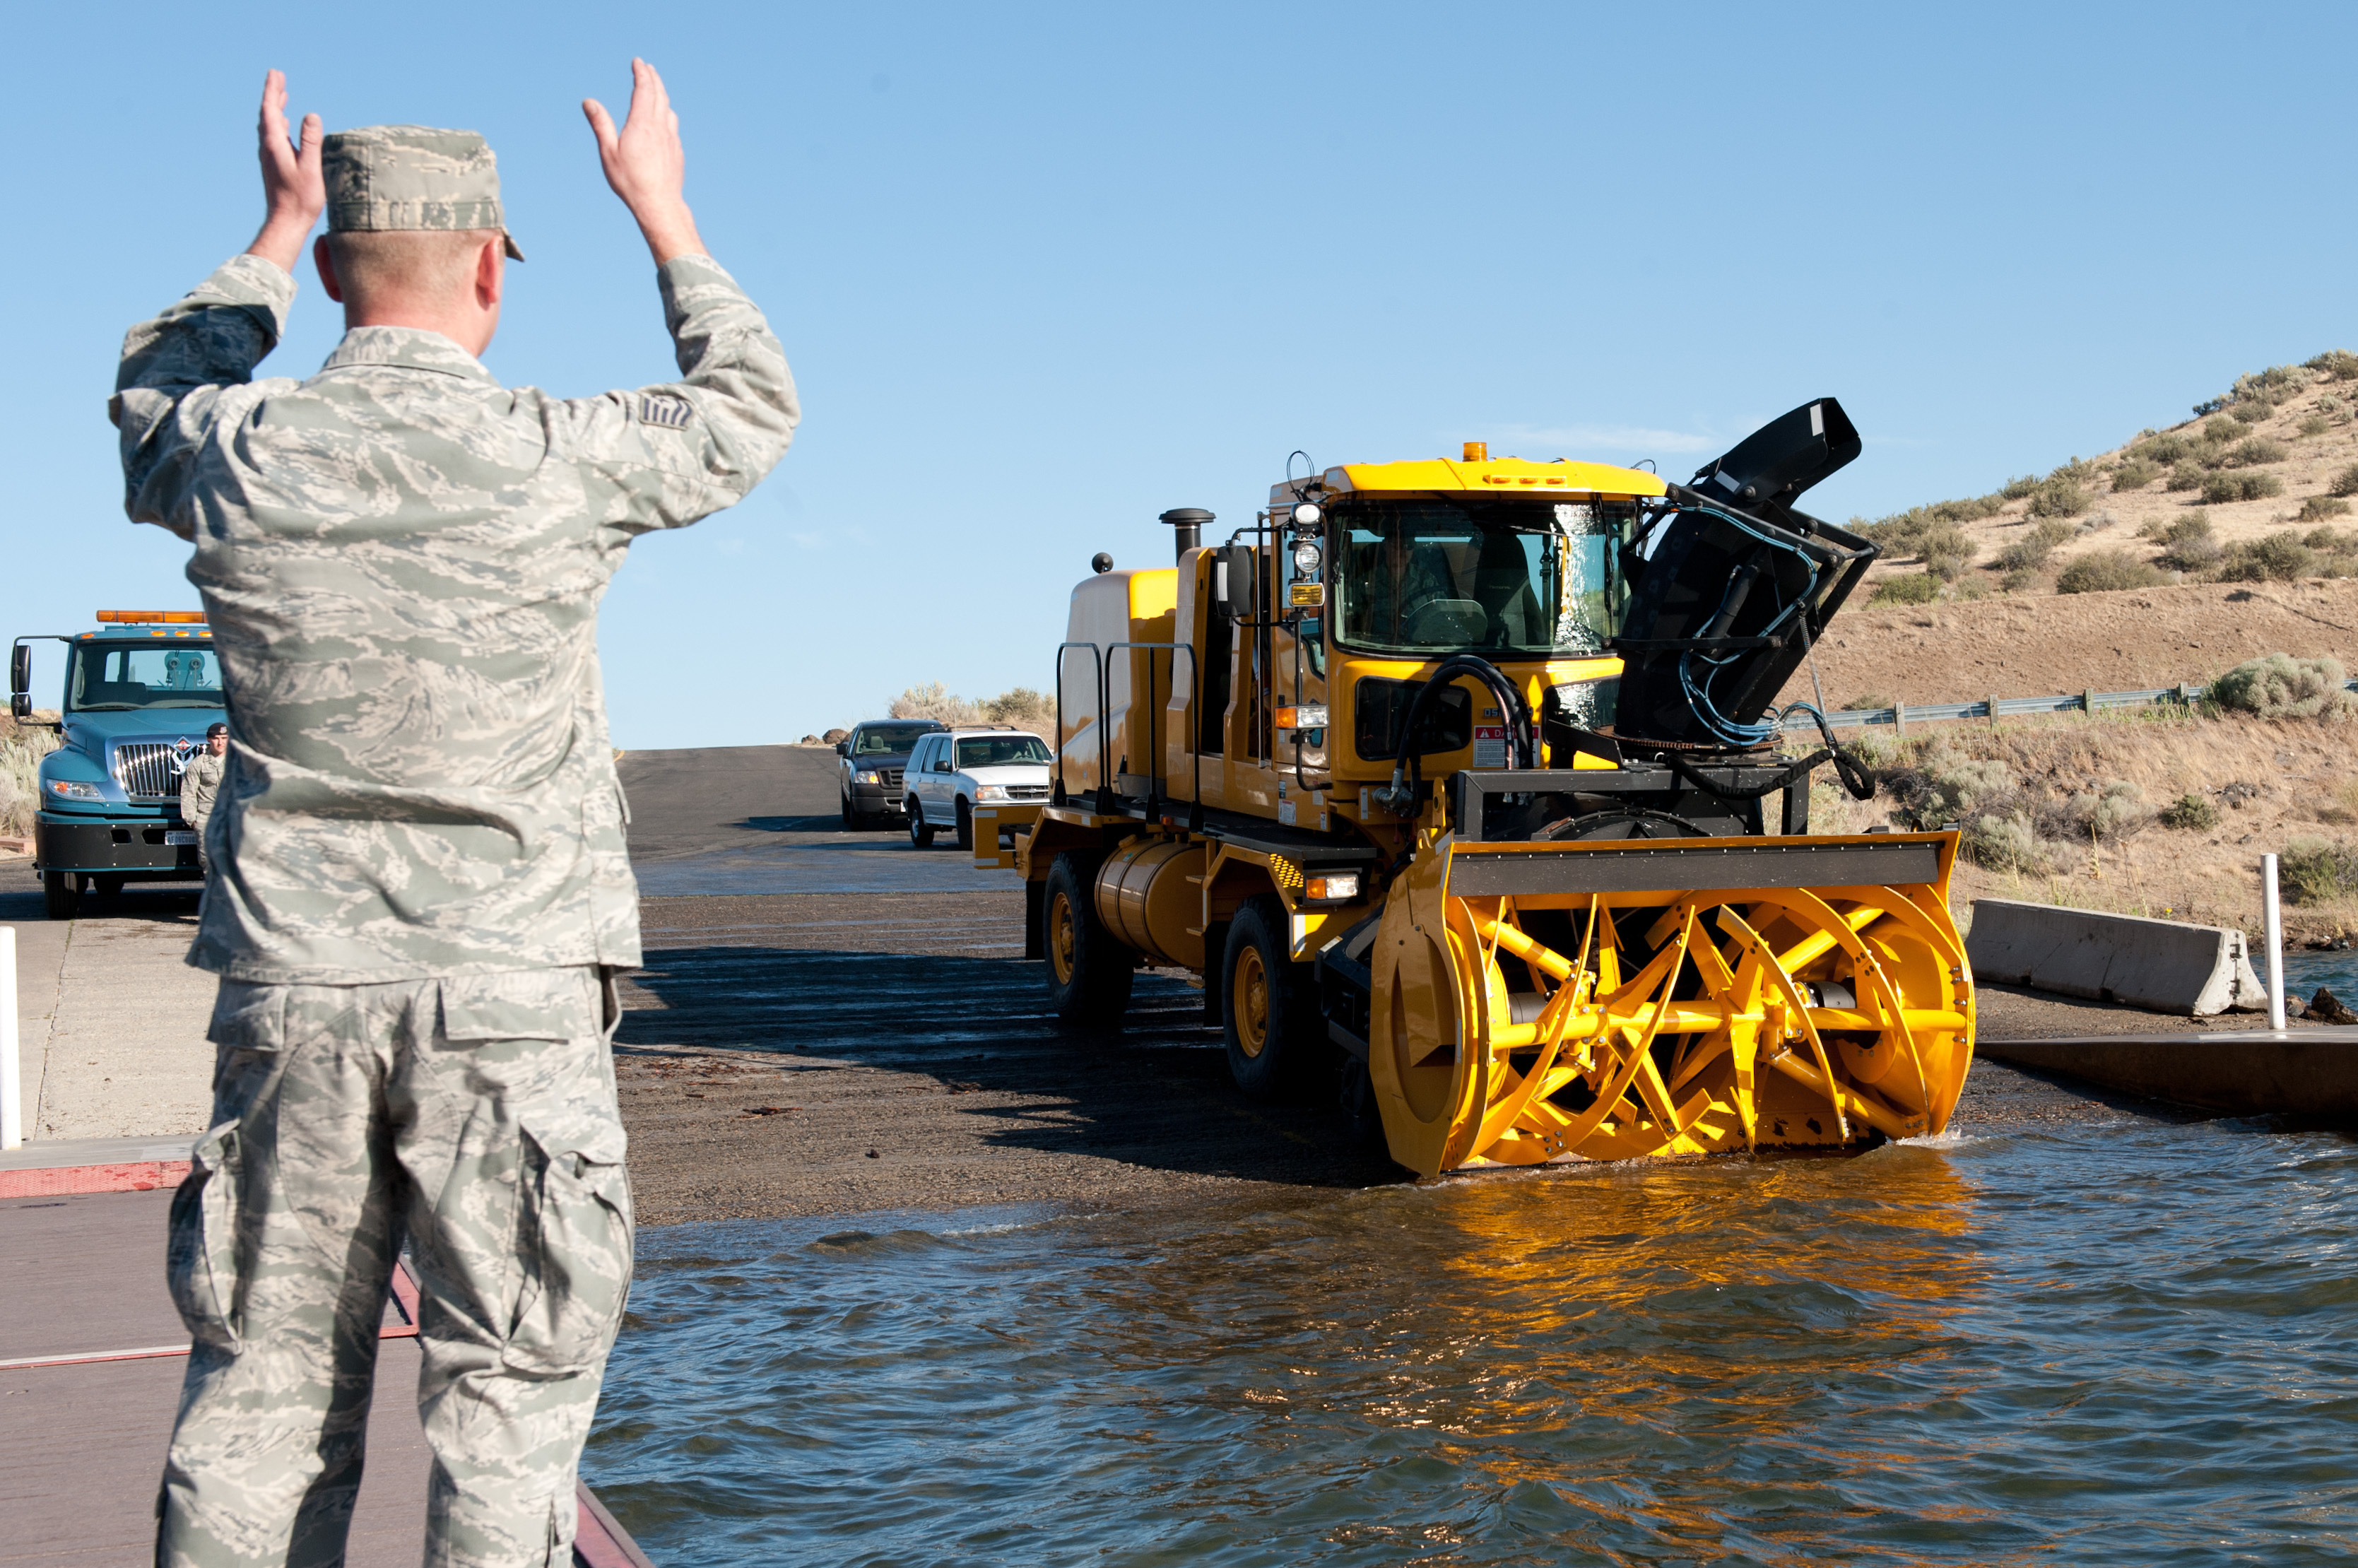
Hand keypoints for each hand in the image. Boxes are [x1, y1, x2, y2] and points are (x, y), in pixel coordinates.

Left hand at [246, 69, 322, 274]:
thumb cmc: (300, 199)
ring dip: (275, 109)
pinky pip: (273, 137)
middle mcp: (268, 148)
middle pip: (268, 115)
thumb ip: (310, 141)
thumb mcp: (310, 168)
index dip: (273, 91)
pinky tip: (283, 126)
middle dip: (273, 95)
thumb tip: (311, 115)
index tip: (276, 74)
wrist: (286, 223)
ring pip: (269, 126)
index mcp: (274, 145)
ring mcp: (269, 157)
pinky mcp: (274, 165)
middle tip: (278, 78)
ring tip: (281, 97)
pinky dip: (277, 124)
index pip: (270, 110)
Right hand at [583, 58, 706, 263]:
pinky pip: (672, 125)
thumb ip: (600, 124)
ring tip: (656, 89)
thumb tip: (589, 101)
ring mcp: (671, 139)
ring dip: (662, 95)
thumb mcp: (609, 152)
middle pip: (659, 95)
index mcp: (642, 123)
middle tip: (648, 68)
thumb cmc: (630, 181)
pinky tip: (664, 118)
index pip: (644, 89)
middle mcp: (660, 127)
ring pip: (668, 109)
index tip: (638, 62)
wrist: (659, 204)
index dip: (641, 73)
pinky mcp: (677, 151)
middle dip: (653, 78)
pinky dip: (667, 113)